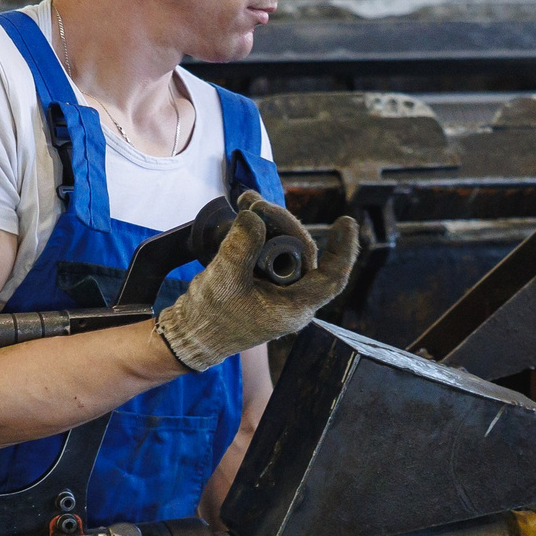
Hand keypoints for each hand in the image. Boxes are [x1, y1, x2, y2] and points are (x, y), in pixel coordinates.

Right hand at [155, 192, 358, 372]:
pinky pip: (269, 249)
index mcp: (295, 307)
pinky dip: (259, 230)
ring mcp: (278, 289)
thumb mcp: (224, 281)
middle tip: (256, 204)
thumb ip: (240, 248)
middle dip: (282, 222)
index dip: (343, 250)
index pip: (332, 277)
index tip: (346, 222)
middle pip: (303, 252)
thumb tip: (254, 216)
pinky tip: (246, 210)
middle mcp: (292, 298)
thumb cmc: (210, 319)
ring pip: (286, 247)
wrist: (189, 334)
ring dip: (269, 222)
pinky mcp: (263, 280)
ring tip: (247, 201)